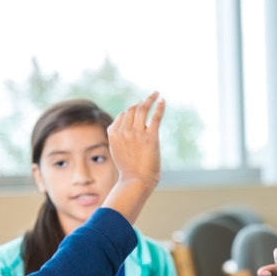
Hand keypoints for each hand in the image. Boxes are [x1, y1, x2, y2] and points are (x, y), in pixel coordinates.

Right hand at [101, 92, 164, 224]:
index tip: (140, 109)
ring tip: (156, 94)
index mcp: (114, 134)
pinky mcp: (150, 137)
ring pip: (142, 109)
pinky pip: (155, 117)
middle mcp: (124, 131)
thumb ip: (120, 139)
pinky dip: (159, 106)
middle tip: (149, 99)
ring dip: (149, 99)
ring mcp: (137, 133)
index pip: (122, 115)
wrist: (136, 181)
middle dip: (140, 103)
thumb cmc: (130, 170)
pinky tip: (162, 100)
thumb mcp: (118, 151)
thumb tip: (126, 131)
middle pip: (132, 109)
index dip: (131, 111)